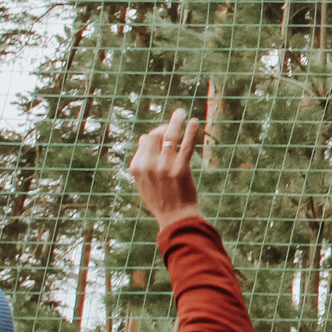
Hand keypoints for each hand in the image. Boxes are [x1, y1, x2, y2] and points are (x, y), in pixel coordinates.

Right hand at [129, 110, 203, 227]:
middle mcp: (148, 165)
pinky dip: (190, 132)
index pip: (145, 140)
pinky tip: (194, 122)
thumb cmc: (161, 200)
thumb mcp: (144, 183)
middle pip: (155, 135)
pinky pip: (186, 146)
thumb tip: (143, 137)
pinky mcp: (180, 169)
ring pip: (170, 136)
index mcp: (137, 167)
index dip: (156, 133)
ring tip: (182, 112)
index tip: (166, 131)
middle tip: (176, 116)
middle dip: (166, 125)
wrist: (175, 219)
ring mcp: (164, 166)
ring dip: (176, 121)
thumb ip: (141, 161)